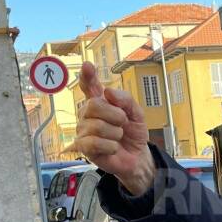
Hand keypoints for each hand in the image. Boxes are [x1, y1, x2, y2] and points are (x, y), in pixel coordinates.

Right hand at [74, 61, 154, 195]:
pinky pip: (95, 142)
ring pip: (97, 126)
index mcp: (100, 102)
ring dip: (115, 133)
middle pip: (94, 105)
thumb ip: (126, 100)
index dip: (88, 76)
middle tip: (123, 123)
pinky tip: (112, 148)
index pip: (90, 86)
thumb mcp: (137, 113)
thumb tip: (108, 92)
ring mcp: (83, 130)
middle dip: (115, 115)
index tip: (87, 66)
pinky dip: (110, 146)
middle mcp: (88, 114)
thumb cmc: (133, 133)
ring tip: (118, 137)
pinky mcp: (84, 147)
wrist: (137, 156)